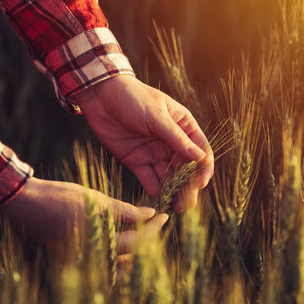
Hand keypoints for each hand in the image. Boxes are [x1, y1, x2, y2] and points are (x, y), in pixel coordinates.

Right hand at [0, 177, 167, 253]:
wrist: (25, 203)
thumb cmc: (61, 198)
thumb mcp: (98, 200)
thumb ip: (126, 211)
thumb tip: (150, 214)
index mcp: (99, 244)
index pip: (137, 242)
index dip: (154, 229)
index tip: (164, 216)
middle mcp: (90, 259)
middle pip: (128, 257)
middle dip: (146, 241)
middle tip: (154, 224)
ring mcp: (80, 262)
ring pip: (115, 265)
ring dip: (131, 253)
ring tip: (140, 232)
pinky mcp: (72, 259)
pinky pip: (100, 263)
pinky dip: (114, 254)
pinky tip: (120, 239)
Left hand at [71, 75, 213, 211]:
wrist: (100, 96)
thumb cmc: (134, 97)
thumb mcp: (157, 116)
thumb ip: (177, 139)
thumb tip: (200, 157)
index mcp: (184, 126)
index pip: (200, 150)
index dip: (203, 168)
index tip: (200, 184)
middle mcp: (172, 142)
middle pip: (185, 168)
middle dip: (188, 186)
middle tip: (189, 203)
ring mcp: (155, 152)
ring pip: (169, 176)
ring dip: (174, 192)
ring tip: (178, 207)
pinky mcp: (137, 161)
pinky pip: (149, 178)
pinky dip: (155, 190)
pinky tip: (160, 202)